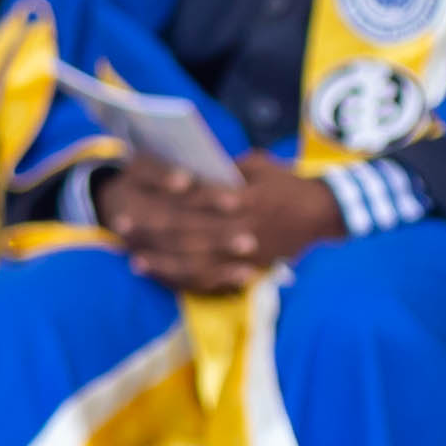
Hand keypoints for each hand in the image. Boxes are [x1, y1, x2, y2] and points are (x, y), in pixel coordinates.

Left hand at [107, 156, 343, 290]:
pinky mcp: (250, 268)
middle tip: (121, 226)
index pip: (200, 198)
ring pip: (199, 261)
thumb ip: (226, 168)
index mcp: (246, 197)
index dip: (167, 199)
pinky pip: (214, 280)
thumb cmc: (288, 183)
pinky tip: (163, 277)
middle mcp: (244, 226)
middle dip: (154, 231)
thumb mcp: (260, 165)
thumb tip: (189, 170)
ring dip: (164, 262)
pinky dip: (186, 280)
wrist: (324, 212)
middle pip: (191, 231)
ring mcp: (248, 252)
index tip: (139, 194)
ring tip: (134, 259)